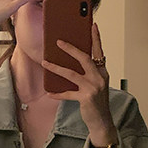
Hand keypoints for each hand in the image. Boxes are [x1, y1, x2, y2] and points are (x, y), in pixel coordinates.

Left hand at [42, 23, 116, 143]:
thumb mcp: (95, 84)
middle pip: (84, 58)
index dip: (96, 38)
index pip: (99, 51)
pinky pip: (68, 93)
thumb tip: (68, 62)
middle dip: (71, 49)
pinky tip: (49, 92)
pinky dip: (58, 93)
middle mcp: (99, 78)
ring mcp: (93, 88)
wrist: (102, 121)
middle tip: (58, 41)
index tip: (92, 25)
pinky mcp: (86, 98)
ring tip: (45, 63)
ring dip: (56, 68)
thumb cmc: (96, 102)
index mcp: (102, 72)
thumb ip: (86, 73)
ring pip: (72, 74)